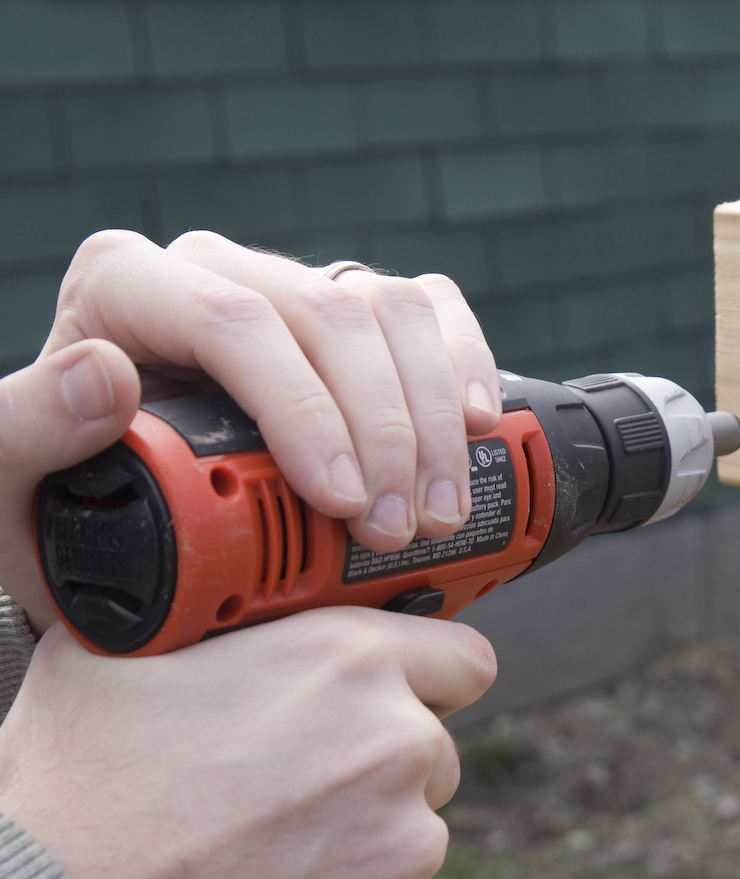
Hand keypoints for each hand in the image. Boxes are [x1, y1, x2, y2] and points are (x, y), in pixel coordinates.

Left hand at [0, 229, 500, 628]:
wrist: (130, 525)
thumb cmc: (64, 509)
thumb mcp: (7, 492)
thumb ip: (26, 433)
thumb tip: (104, 372)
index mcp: (126, 289)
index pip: (232, 319)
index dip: (304, 406)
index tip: (342, 503)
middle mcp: (217, 272)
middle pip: (330, 316)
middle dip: (385, 430)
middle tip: (401, 531)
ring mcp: (294, 287)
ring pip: (392, 311)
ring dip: (435, 417)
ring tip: (439, 513)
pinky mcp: (356, 312)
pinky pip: (432, 311)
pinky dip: (466, 366)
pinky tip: (479, 429)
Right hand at [0, 608, 494, 878]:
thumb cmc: (74, 796)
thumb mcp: (125, 656)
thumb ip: (215, 621)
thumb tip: (220, 598)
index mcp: (348, 664)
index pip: (462, 656)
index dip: (427, 672)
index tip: (401, 692)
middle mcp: (395, 748)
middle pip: (431, 749)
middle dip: (376, 763)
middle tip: (290, 785)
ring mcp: (403, 847)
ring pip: (409, 830)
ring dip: (359, 838)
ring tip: (262, 851)